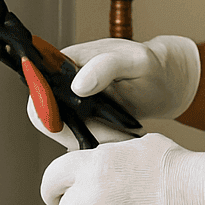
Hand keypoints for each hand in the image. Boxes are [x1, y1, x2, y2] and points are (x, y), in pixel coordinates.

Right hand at [23, 35, 200, 150]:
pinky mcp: (82, 122)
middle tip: (113, 136)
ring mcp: (70, 104)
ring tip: (123, 136)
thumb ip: (107, 66)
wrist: (167, 83)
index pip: (38, 89)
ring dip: (91, 141)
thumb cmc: (153, 66)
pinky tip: (120, 138)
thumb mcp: (136, 61)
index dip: (49, 112)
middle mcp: (61, 82)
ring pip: (63, 134)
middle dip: (75, 133)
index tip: (78, 127)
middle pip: (46, 118)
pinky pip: (78, 140)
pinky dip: (98, 144)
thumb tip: (77, 84)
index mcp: (66, 60)